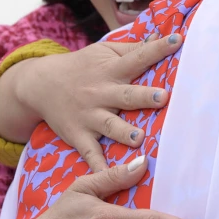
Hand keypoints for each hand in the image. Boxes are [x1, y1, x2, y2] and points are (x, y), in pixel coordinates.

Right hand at [15, 34, 182, 170]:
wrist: (41, 84)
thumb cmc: (82, 67)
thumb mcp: (104, 52)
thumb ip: (132, 48)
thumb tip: (163, 40)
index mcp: (111, 70)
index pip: (137, 57)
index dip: (158, 48)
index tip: (178, 40)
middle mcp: (101, 93)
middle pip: (126, 95)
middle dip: (145, 97)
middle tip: (164, 98)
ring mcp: (90, 116)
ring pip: (110, 125)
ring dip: (125, 133)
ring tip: (140, 139)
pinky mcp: (79, 136)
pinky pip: (90, 154)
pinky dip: (98, 167)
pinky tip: (109, 178)